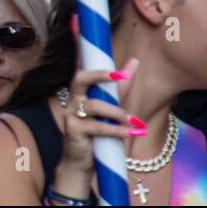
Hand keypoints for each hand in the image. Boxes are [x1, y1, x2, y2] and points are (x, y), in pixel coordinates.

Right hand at [53, 57, 140, 197]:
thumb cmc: (96, 133)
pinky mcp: (73, 130)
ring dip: (118, 113)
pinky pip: (98, 127)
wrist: (80, 162)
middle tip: (121, 75)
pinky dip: (118, 130)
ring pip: (94, 106)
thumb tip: (134, 62)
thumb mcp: (110, 108)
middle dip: (100, 75)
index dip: (87, 55)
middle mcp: (72, 99)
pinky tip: (133, 133)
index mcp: (80, 91)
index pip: (82, 68)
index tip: (98, 45)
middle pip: (80, 79)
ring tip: (136, 122)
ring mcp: (71, 114)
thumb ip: (120, 87)